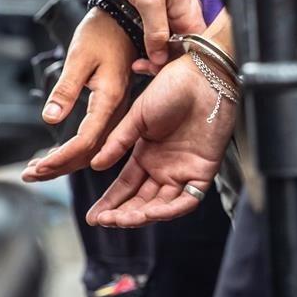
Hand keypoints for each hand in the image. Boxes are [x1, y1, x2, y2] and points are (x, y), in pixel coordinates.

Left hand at [22, 9, 134, 181]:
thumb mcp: (78, 57)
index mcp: (110, 99)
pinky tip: (57, 154)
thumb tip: (49, 118)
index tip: (39, 166)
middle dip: (59, 167)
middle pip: (90, 153)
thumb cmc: (101, 33)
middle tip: (30, 174)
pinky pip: (95, 138)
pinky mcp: (112, 109)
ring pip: (93, 149)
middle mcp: (118, 110)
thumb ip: (65, 89)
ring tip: (38, 169)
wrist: (122, 19)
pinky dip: (74, 150)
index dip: (61, 158)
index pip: (86, 140)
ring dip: (65, 162)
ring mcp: (117, 111)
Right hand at [84, 54, 235, 227]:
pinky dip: (169, 209)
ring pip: (162, 205)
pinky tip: (151, 212)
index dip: (110, 202)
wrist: (201, 76)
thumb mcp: (137, 117)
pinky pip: (187, 200)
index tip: (94, 215)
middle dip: (123, 214)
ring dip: (142, 215)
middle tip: (105, 221)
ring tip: (123, 219)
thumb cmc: (172, 87)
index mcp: (146, 154)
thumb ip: (118, 143)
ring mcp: (183, 171)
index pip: (125, 186)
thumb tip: (95, 165)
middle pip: (141, 200)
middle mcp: (164, 167)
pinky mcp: (203, 172)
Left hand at [122, 0, 205, 68]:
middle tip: (141, 67)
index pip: (192, 51)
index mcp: (191, 14)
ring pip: (171, 43)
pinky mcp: (162, 10)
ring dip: (155, 54)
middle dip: (162, 62)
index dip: (174, 64)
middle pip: (182, 49)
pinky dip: (152, 43)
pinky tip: (141, 49)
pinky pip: (162, 34)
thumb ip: (156, 31)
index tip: (154, 70)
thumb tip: (159, 58)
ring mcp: (175, 13)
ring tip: (138, 62)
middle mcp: (187, 16)